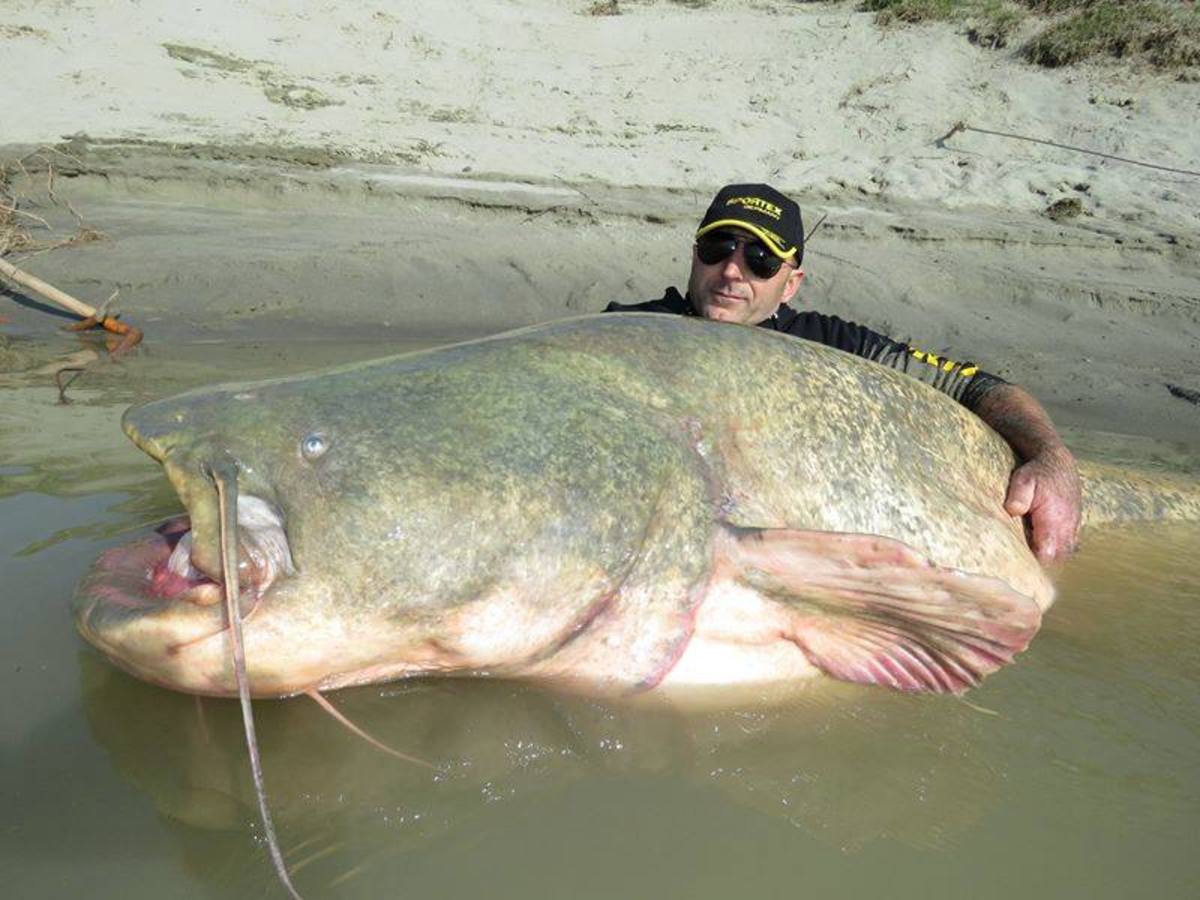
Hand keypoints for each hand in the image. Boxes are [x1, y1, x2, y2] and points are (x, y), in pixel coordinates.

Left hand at [1003, 447, 1081, 563]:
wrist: (1057, 462)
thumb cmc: (1037, 472)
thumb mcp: (1022, 479)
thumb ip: (1018, 496)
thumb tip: (1013, 511)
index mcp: (1054, 519)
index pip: (1048, 554)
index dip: (1034, 562)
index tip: (1019, 562)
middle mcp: (1067, 526)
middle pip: (1057, 559)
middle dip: (1041, 563)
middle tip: (1022, 558)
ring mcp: (1073, 527)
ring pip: (1065, 554)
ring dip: (1051, 556)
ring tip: (1031, 550)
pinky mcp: (1074, 526)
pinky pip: (1070, 546)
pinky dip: (1058, 549)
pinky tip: (1041, 543)